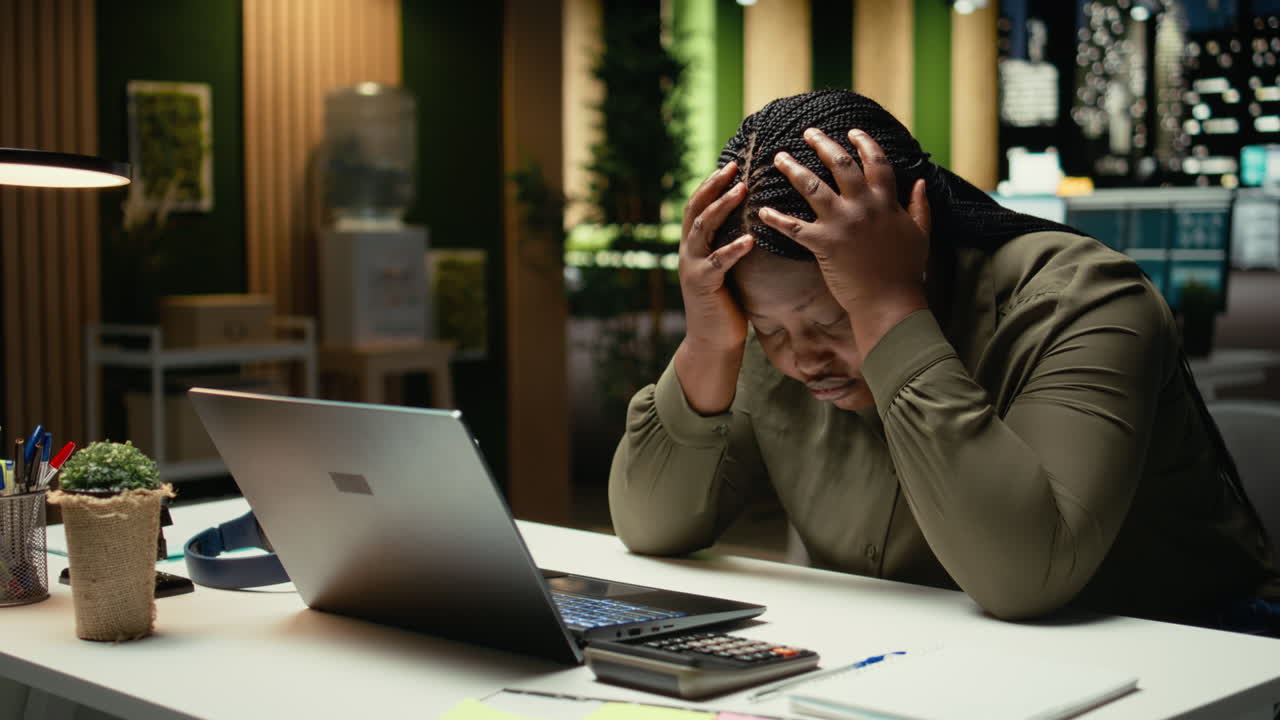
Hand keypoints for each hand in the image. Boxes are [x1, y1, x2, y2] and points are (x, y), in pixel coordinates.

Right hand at [678, 161, 754, 353]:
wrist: (712, 342)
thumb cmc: (726, 304)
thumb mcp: (726, 269)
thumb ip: (730, 245)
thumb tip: (755, 221)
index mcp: (693, 246)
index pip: (697, 206)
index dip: (710, 184)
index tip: (730, 165)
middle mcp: (688, 252)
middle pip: (695, 209)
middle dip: (713, 186)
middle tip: (733, 168)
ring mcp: (692, 267)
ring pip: (702, 228)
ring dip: (721, 207)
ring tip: (741, 191)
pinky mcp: (702, 285)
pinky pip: (717, 262)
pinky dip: (733, 249)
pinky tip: (750, 239)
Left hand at [758, 128, 930, 349]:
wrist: (890, 303)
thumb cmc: (907, 271)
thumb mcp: (921, 233)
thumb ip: (920, 205)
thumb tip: (921, 181)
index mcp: (887, 202)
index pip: (876, 162)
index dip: (864, 143)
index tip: (852, 131)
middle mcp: (863, 206)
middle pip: (840, 164)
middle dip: (822, 144)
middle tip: (807, 132)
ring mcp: (842, 223)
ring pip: (812, 186)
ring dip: (793, 169)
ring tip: (779, 158)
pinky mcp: (823, 244)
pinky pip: (793, 227)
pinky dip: (776, 218)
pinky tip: (761, 210)